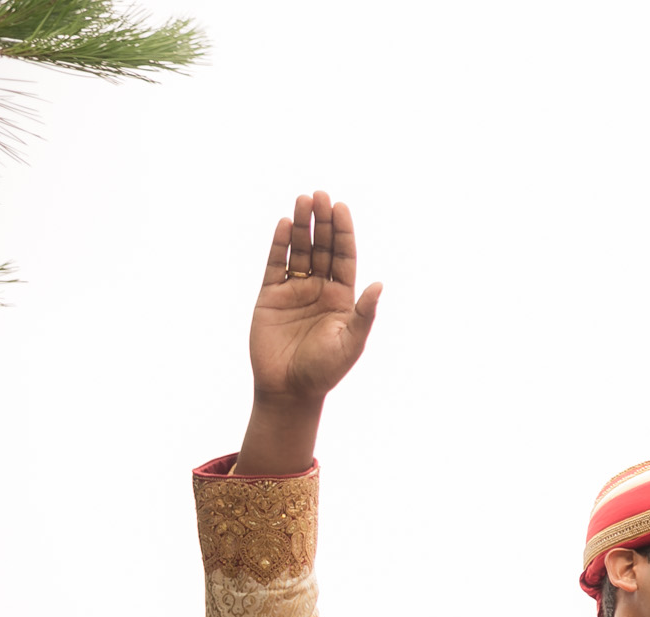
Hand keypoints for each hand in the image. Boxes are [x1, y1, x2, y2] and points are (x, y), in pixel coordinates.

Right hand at [249, 191, 381, 406]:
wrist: (289, 389)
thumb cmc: (325, 370)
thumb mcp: (351, 342)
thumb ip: (364, 314)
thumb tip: (379, 285)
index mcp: (342, 298)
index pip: (344, 257)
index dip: (343, 233)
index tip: (341, 208)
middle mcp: (320, 290)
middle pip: (322, 248)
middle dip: (322, 222)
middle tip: (320, 195)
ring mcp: (294, 291)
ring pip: (298, 251)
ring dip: (301, 226)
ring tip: (302, 200)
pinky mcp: (270, 296)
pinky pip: (275, 265)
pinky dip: (279, 244)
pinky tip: (283, 223)